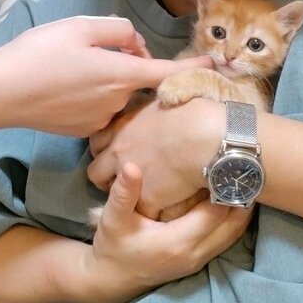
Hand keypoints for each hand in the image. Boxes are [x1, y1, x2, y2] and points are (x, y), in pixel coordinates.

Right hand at [0, 16, 212, 137]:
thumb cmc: (39, 55)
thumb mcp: (80, 27)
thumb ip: (117, 30)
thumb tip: (133, 44)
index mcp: (121, 74)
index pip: (168, 72)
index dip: (193, 68)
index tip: (214, 65)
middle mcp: (117, 103)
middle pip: (136, 79)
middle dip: (126, 64)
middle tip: (92, 48)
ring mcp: (100, 121)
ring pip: (115, 94)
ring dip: (106, 81)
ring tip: (68, 69)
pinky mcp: (82, 131)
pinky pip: (98, 108)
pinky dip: (89, 96)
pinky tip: (62, 88)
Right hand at [82, 163, 248, 302]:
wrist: (111, 279)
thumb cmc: (112, 246)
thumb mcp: (112, 219)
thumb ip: (124, 193)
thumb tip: (132, 166)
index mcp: (178, 242)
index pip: (215, 211)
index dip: (224, 187)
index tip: (227, 161)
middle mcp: (195, 253)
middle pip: (234, 223)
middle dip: (241, 196)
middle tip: (246, 165)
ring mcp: (200, 259)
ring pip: (235, 232)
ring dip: (241, 207)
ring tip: (244, 178)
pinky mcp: (200, 259)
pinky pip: (227, 237)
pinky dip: (233, 218)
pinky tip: (232, 196)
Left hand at [88, 96, 225, 217]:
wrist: (206, 136)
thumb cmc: (193, 109)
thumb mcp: (168, 92)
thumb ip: (156, 101)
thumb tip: (165, 96)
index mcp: (122, 127)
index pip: (97, 142)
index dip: (107, 148)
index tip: (122, 152)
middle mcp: (119, 153)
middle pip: (96, 172)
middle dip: (108, 176)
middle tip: (130, 177)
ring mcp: (130, 178)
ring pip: (113, 195)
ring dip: (126, 196)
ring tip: (146, 194)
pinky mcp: (147, 199)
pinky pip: (142, 211)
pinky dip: (153, 210)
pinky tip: (166, 206)